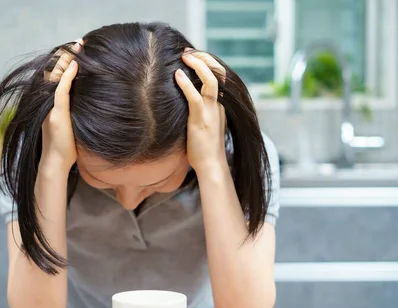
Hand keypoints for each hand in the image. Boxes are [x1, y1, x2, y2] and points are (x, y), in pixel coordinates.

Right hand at [41, 41, 81, 170]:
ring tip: (78, 46)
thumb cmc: (67, 147)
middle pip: (55, 70)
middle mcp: (48, 101)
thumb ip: (78, 110)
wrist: (57, 162)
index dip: (66, 60)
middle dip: (67, 55)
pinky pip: (61, 89)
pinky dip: (67, 76)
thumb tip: (93, 102)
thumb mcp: (73, 123)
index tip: (79, 48)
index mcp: (52, 102)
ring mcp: (51, 106)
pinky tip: (76, 65)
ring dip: (67, 60)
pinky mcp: (57, 113)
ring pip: (56, 76)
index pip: (56, 74)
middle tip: (80, 41)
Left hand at [175, 50, 227, 173]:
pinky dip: (186, 83)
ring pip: (210, 80)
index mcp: (220, 105)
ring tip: (185, 56)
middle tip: (187, 51)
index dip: (207, 63)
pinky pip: (195, 97)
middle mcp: (219, 105)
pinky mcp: (201, 119)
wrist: (211, 165)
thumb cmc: (203, 149)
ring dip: (198, 65)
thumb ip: (199, 111)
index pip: (219, 76)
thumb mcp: (204, 124)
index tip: (192, 56)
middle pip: (218, 72)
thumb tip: (184, 102)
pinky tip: (177, 75)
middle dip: (204, 58)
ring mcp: (212, 111)